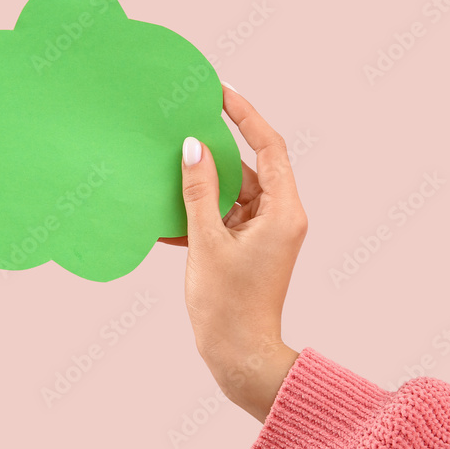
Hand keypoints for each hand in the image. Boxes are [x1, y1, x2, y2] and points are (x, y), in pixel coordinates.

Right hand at [160, 84, 305, 422]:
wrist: (239, 357)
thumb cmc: (228, 306)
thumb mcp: (206, 242)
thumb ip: (199, 191)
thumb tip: (193, 148)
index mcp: (283, 211)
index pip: (268, 146)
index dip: (246, 114)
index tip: (220, 91)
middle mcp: (281, 217)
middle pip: (249, 167)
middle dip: (215, 150)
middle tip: (184, 124)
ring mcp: (266, 233)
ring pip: (233, 192)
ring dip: (202, 186)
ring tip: (167, 169)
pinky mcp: (249, 248)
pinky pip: (225, 216)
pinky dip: (200, 214)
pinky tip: (168, 214)